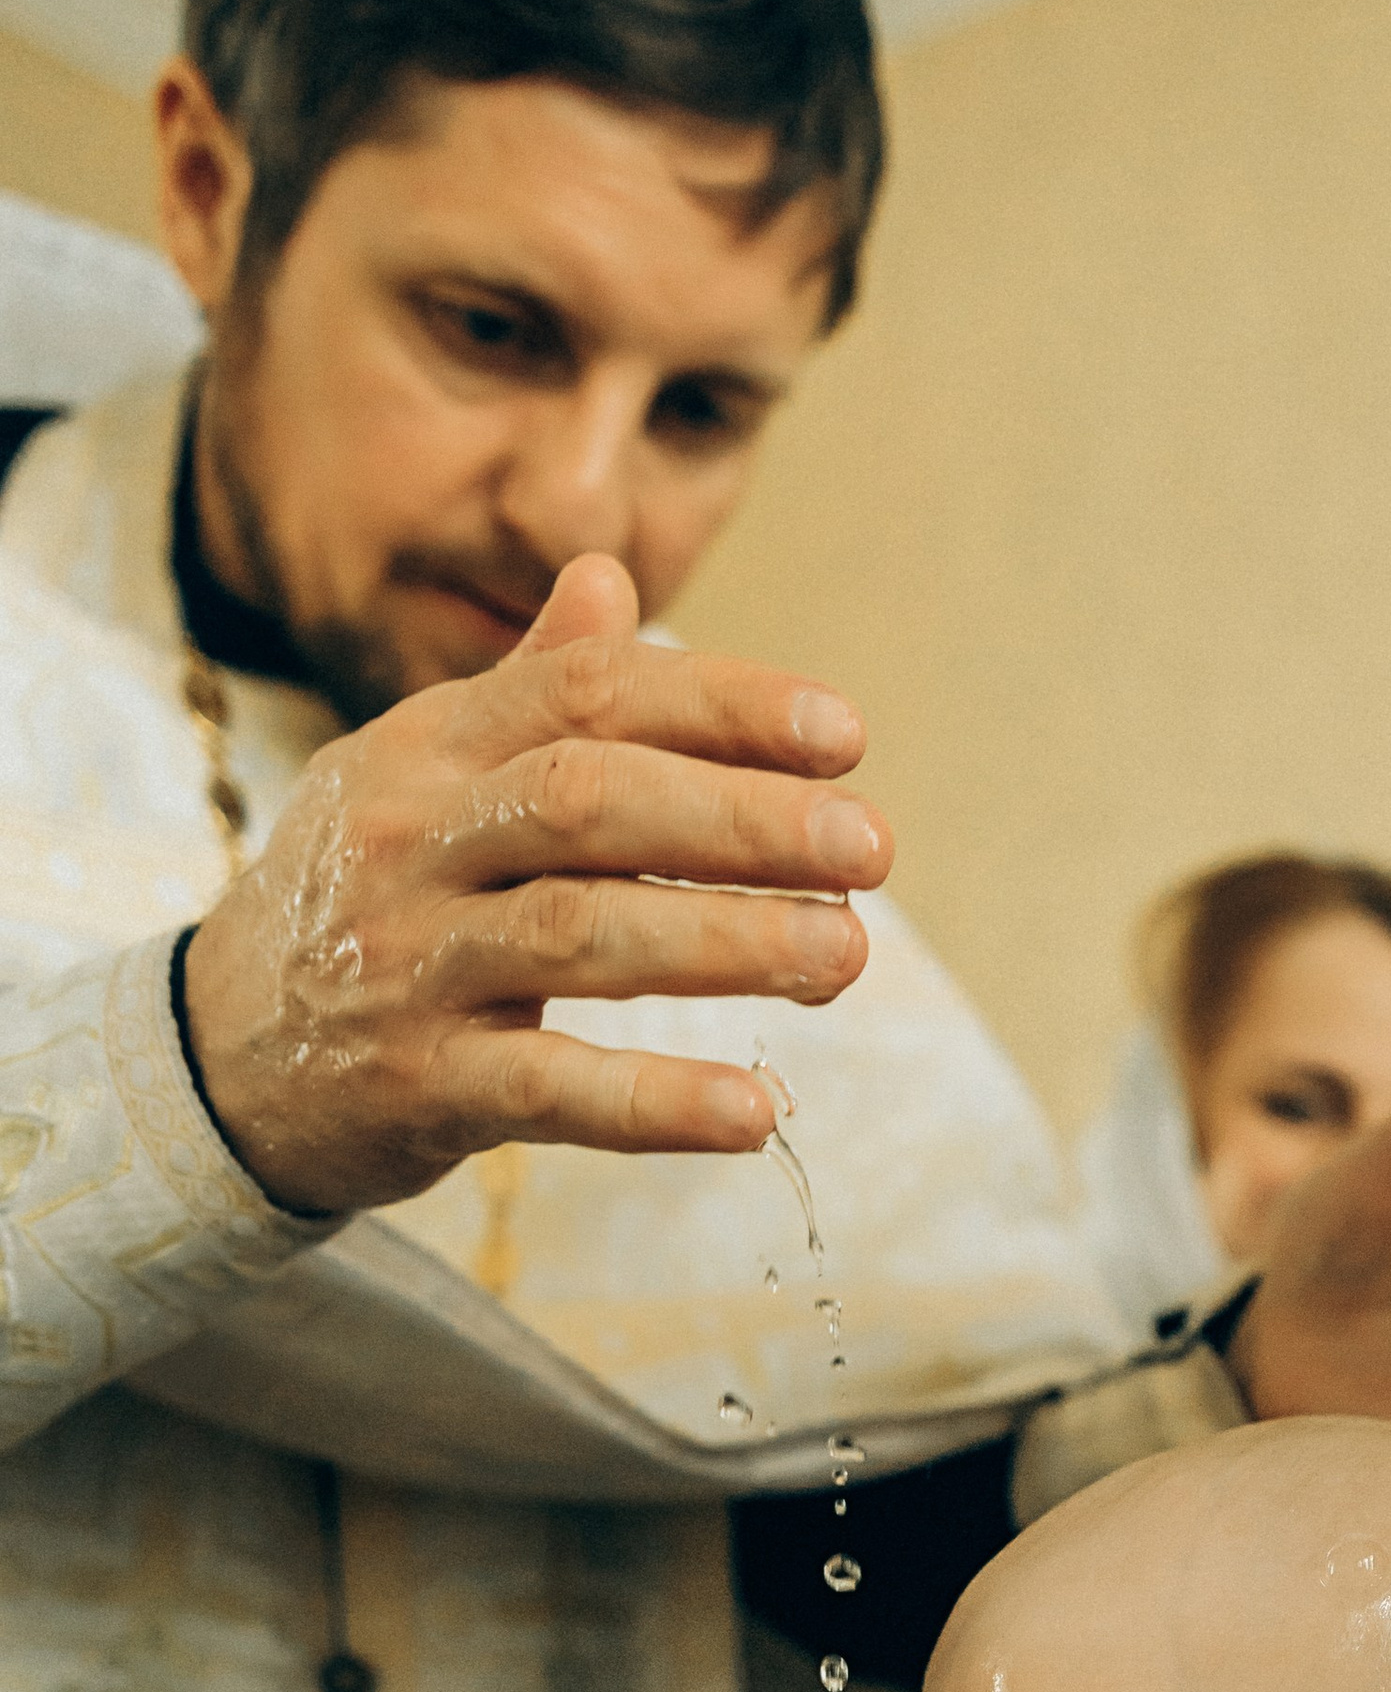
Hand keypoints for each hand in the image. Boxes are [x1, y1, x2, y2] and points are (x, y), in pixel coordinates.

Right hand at [181, 553, 890, 1214]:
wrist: (217, 1046)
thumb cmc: (367, 892)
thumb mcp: (423, 773)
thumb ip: (527, 687)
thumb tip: (611, 578)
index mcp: (431, 746)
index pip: (588, 697)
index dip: (722, 706)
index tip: (844, 734)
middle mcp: (414, 839)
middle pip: (594, 802)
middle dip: (745, 820)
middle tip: (872, 848)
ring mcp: (410, 964)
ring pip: (582, 936)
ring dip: (729, 944)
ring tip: (846, 956)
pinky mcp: (417, 1082)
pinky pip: (548, 1088)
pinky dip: (656, 1102)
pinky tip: (755, 1113)